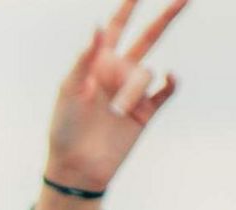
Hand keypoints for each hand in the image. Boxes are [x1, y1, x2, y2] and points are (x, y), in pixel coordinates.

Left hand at [43, 0, 185, 193]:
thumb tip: (97, 27)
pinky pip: (167, 89)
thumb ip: (84, 59)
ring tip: (115, 113)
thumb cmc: (64, 129)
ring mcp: (135, 91)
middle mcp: (118, 73)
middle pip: (148, 37)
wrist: (77, 167)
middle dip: (166, 16)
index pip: (116, 28)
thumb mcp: (69, 91)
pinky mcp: (147, 111)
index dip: (128, 7)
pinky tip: (169, 77)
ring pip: (146, 73)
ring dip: (131, 91)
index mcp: (97, 65)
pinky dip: (170, 82)